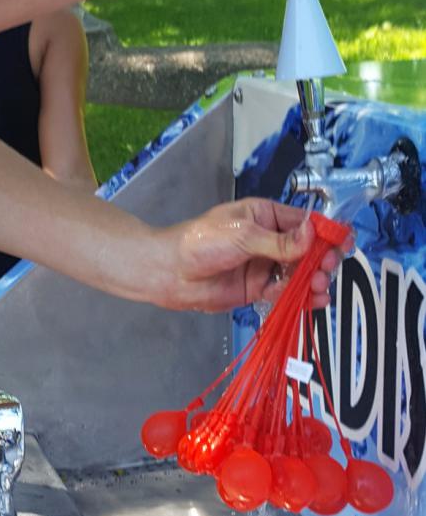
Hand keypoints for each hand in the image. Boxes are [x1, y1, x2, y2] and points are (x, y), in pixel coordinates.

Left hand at [150, 199, 350, 312]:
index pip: (303, 221)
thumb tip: (313, 234)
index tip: (344, 241)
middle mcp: (268, 239)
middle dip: (322, 258)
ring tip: (320, 287)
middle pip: (307, 249)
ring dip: (315, 279)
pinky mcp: (258, 288)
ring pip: (300, 272)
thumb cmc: (201, 242)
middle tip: (327, 268)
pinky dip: (302, 296)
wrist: (171, 272)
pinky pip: (286, 292)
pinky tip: (313, 300)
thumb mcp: (243, 235)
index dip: (325, 231)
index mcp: (264, 215)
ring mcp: (264, 265)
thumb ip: (279, 241)